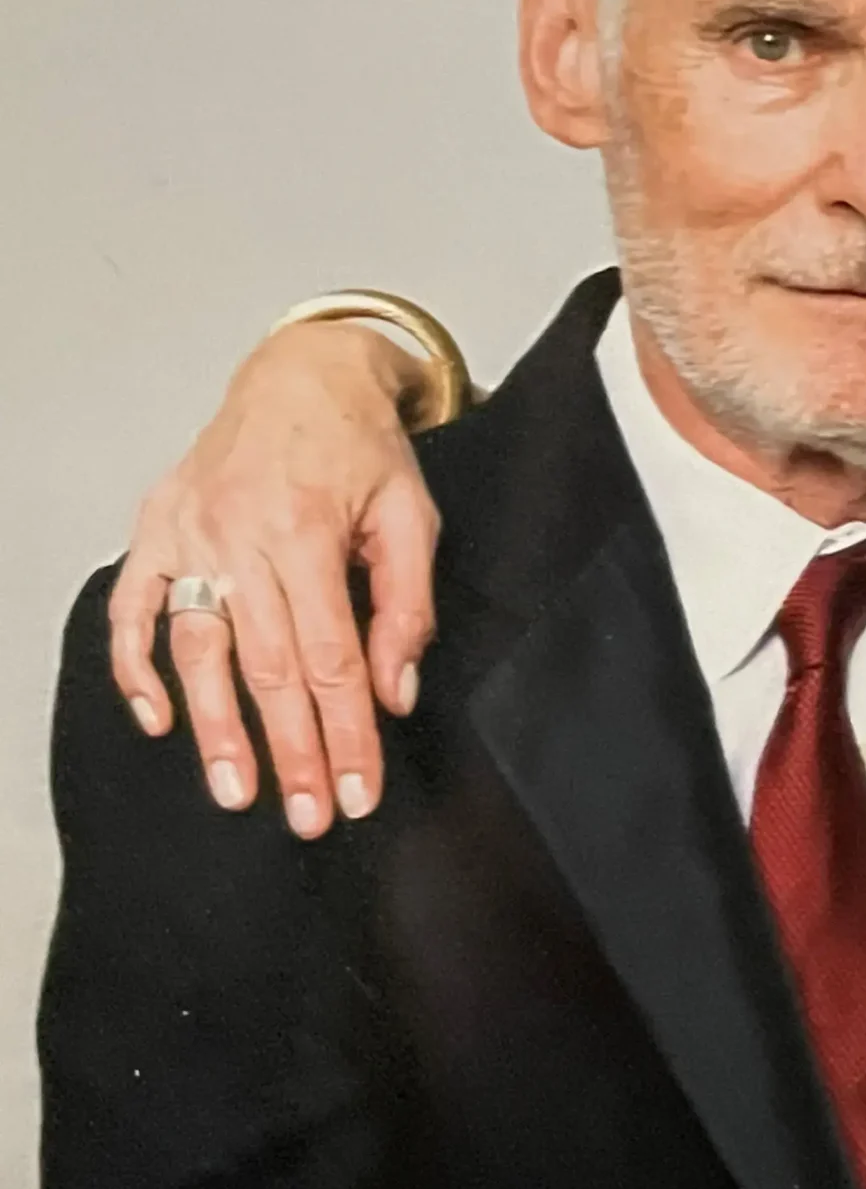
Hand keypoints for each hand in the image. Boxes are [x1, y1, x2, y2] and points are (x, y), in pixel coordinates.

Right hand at [109, 320, 439, 837]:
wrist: (303, 373)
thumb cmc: (362, 446)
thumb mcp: (411, 514)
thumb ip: (405, 605)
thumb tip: (394, 692)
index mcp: (305, 532)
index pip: (330, 657)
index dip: (344, 732)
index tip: (357, 789)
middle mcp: (237, 537)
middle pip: (266, 667)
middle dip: (289, 749)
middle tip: (306, 815)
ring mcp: (187, 536)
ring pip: (197, 650)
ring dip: (215, 729)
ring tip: (237, 791)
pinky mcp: (155, 531)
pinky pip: (132, 609)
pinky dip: (136, 668)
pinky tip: (159, 720)